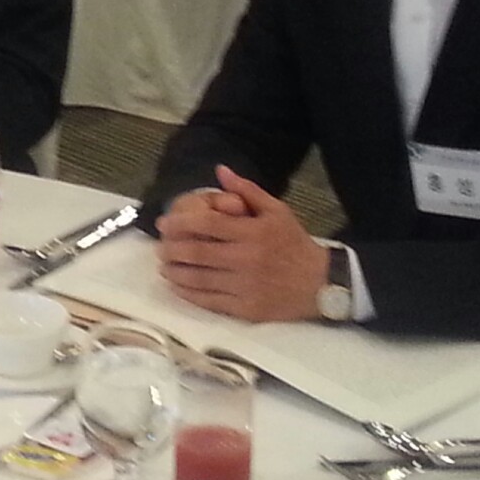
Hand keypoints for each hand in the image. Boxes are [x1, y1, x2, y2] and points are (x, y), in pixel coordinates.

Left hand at [155, 166, 328, 321]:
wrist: (320, 283)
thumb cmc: (293, 243)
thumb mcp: (276, 210)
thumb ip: (246, 190)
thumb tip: (220, 170)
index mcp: (252, 232)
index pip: (207, 224)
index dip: (179, 224)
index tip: (163, 224)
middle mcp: (246, 259)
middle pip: (197, 253)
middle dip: (172, 249)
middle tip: (159, 246)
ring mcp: (245, 286)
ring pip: (199, 279)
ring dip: (175, 271)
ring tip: (164, 265)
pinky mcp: (246, 309)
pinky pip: (209, 301)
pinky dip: (188, 293)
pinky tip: (178, 286)